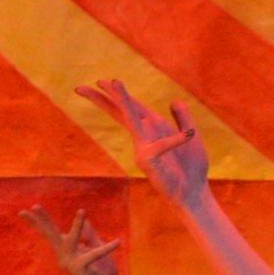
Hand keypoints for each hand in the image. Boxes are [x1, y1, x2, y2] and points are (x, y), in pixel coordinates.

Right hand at [19, 202, 124, 274]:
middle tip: (34, 205)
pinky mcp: (81, 268)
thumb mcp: (98, 249)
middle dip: (42, 220)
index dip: (40, 220)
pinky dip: (107, 248)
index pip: (51, 232)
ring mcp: (70, 262)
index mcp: (67, 250)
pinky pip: (95, 254)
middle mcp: (64, 255)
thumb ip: (91, 236)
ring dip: (78, 225)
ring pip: (72, 239)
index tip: (30, 208)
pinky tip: (118, 242)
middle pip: (50, 234)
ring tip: (82, 211)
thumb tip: (86, 220)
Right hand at [77, 80, 212, 203]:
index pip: (130, 108)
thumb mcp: (192, 137)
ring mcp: (143, 149)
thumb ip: (183, 119)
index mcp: (153, 128)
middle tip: (80, 88)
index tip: (100, 82)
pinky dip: (176, 140)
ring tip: (115, 82)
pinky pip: (161, 146)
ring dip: (124, 100)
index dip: (116, 94)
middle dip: (102, 98)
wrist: (192, 192)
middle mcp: (144, 136)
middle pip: (120, 112)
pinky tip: (188, 135)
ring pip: (132, 119)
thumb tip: (174, 100)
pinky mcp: (150, 162)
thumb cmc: (191, 168)